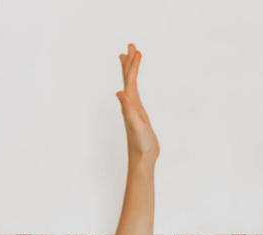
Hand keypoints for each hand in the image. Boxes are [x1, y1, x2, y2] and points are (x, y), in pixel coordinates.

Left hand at [116, 43, 158, 161]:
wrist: (142, 160)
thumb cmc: (140, 145)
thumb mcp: (136, 125)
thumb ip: (128, 109)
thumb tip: (120, 93)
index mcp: (130, 105)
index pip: (131, 80)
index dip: (133, 65)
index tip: (136, 50)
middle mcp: (130, 105)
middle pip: (128, 79)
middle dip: (129, 62)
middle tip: (131, 45)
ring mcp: (134, 111)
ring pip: (131, 86)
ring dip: (130, 72)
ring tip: (129, 60)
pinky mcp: (139, 117)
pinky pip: (136, 97)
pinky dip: (135, 87)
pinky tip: (133, 89)